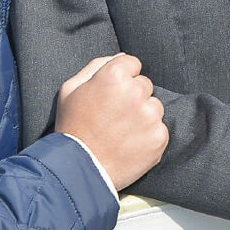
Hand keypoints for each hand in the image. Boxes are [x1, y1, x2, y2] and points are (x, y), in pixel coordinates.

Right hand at [54, 54, 168, 191]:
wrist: (78, 171)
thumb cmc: (71, 129)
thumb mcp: (70, 90)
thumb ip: (96, 67)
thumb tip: (122, 57)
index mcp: (114, 76)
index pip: (132, 64)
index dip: (121, 79)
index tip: (111, 94)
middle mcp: (136, 92)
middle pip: (144, 85)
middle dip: (132, 97)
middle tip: (113, 116)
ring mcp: (149, 115)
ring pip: (154, 107)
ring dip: (143, 116)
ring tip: (120, 132)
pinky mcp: (159, 137)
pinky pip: (159, 129)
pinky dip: (148, 136)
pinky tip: (129, 145)